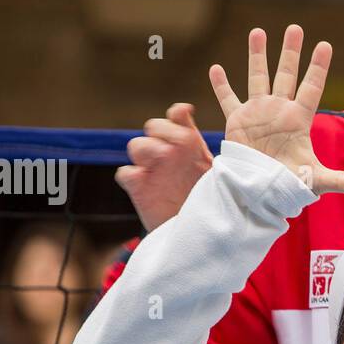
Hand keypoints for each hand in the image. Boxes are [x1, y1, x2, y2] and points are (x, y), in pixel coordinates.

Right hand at [116, 102, 212, 231]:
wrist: (200, 229)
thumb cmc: (211, 197)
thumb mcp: (217, 172)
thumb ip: (207, 148)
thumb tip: (196, 122)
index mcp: (187, 143)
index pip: (176, 117)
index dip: (178, 114)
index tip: (186, 114)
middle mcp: (167, 151)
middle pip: (154, 126)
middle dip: (163, 132)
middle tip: (175, 149)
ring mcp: (151, 168)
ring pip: (137, 145)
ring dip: (148, 151)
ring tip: (164, 163)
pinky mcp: (138, 186)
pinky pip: (126, 173)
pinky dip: (132, 174)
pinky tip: (145, 180)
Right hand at [208, 24, 343, 198]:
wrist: (260, 192)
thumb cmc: (289, 185)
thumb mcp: (317, 179)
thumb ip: (343, 180)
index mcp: (298, 119)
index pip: (311, 87)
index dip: (318, 67)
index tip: (325, 45)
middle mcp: (279, 110)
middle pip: (286, 74)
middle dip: (290, 51)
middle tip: (295, 28)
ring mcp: (258, 113)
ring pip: (258, 77)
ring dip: (258, 55)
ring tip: (258, 31)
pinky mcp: (238, 122)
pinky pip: (229, 99)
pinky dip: (221, 85)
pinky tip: (215, 68)